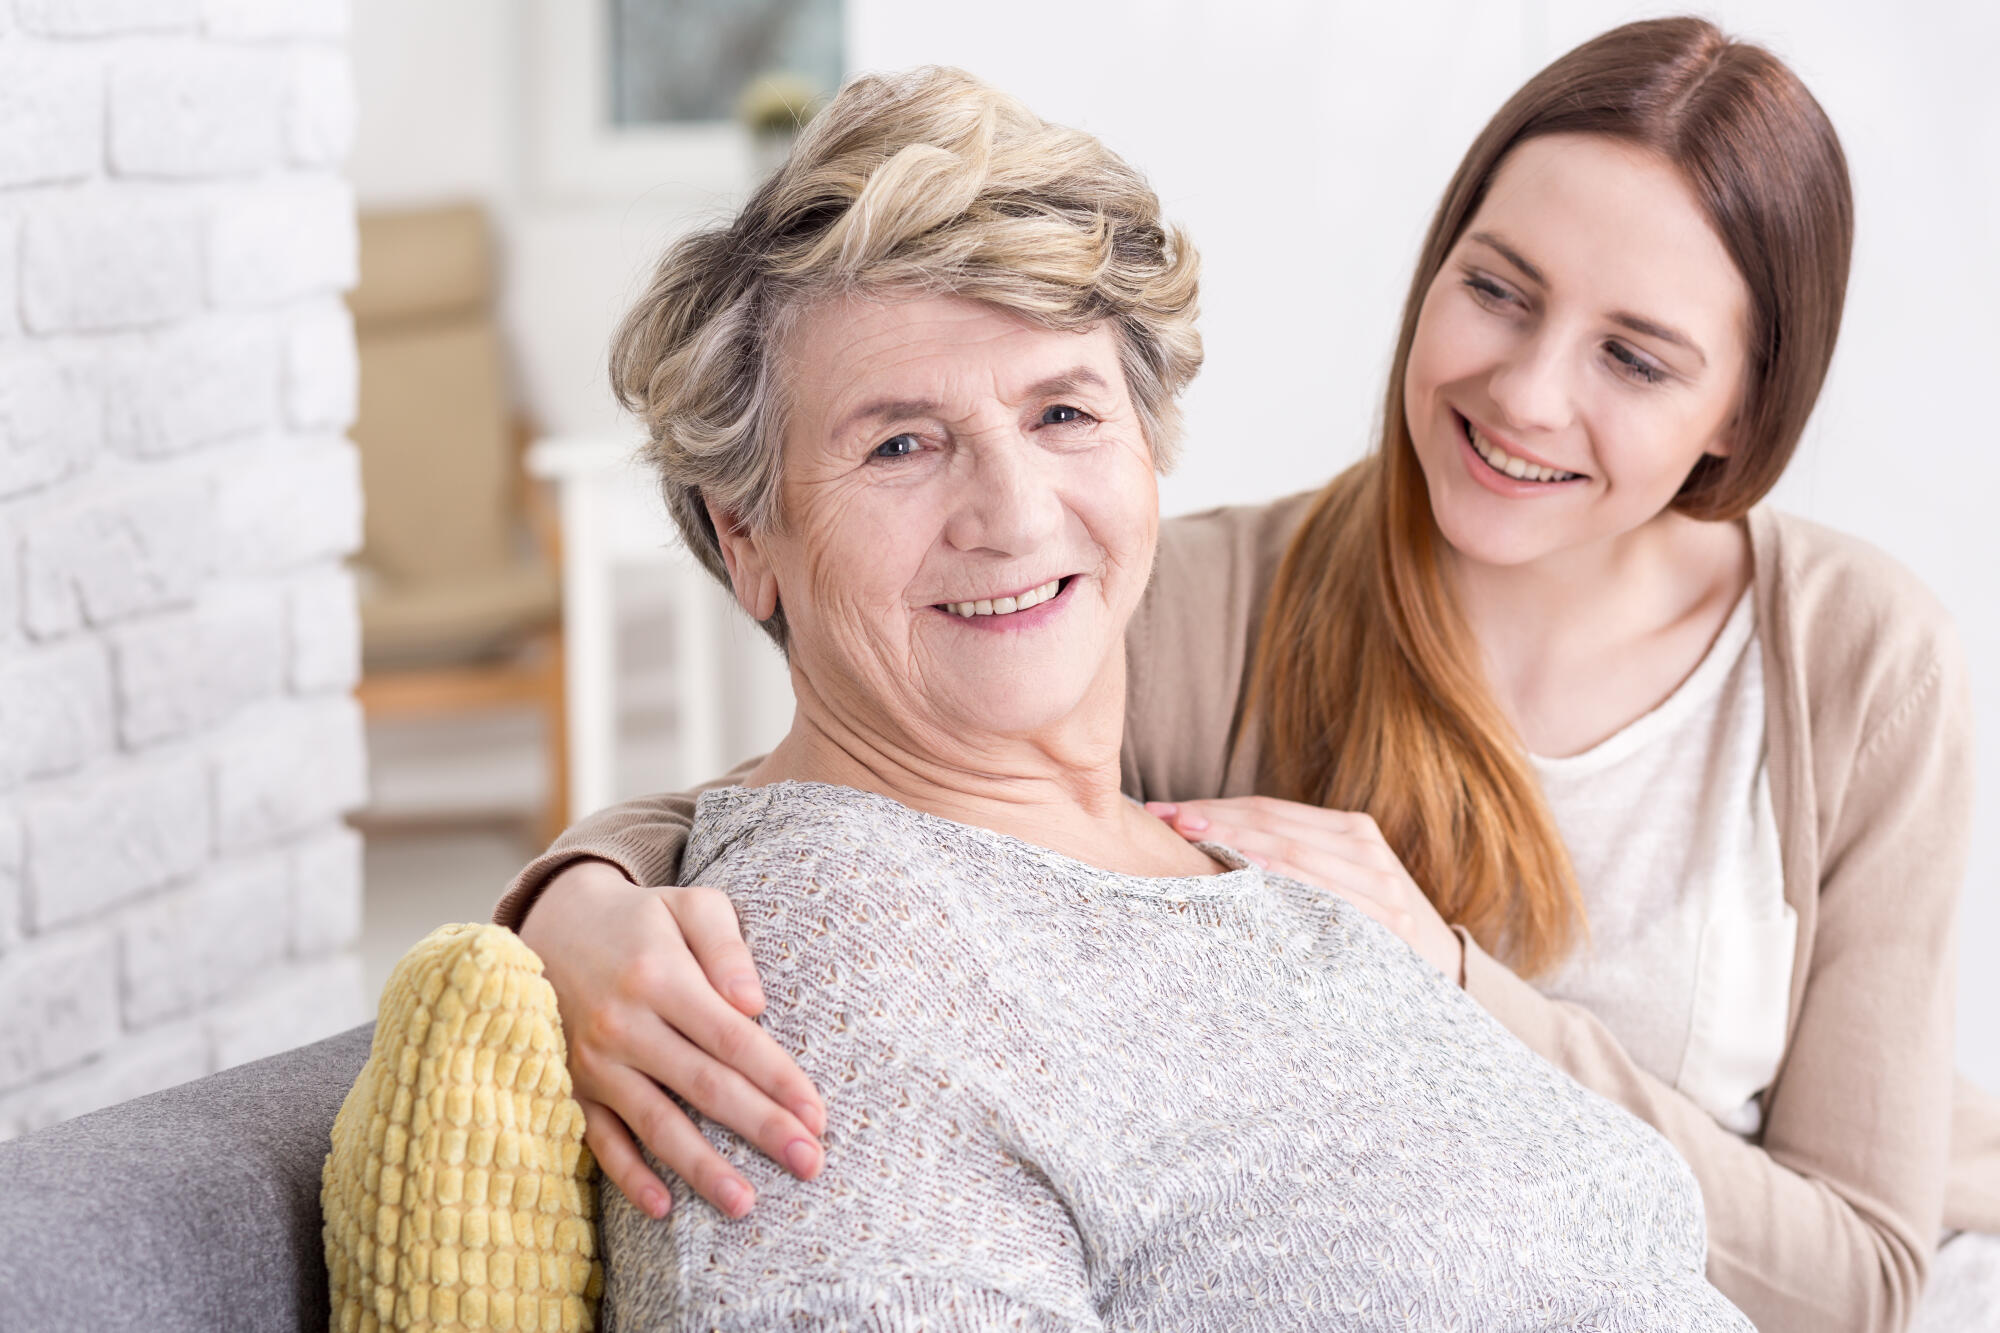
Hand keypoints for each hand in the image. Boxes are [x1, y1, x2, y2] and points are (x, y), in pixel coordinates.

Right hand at [517, 859, 827, 1217]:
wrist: (555, 921)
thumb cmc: (642, 919)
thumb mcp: (689, 905)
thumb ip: (726, 946)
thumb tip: (754, 1003)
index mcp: (661, 977)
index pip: (732, 1038)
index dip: (778, 1079)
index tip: (817, 1115)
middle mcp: (625, 1024)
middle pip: (705, 1086)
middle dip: (762, 1128)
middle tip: (810, 1164)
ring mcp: (595, 1061)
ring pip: (656, 1123)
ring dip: (701, 1168)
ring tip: (745, 1204)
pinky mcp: (572, 1085)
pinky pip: (599, 1139)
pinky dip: (628, 1175)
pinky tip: (663, 1207)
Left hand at [1147, 797, 1464, 983]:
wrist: (1446, 972)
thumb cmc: (1372, 925)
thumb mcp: (1341, 878)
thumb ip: (1292, 855)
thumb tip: (1206, 837)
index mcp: (1352, 829)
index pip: (1268, 810)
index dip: (1215, 807)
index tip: (1166, 811)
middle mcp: (1365, 850)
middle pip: (1271, 826)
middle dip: (1212, 820)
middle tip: (1163, 818)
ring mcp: (1375, 885)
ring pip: (1288, 854)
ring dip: (1232, 844)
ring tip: (1185, 842)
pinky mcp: (1380, 920)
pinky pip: (1314, 895)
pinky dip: (1276, 882)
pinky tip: (1241, 876)